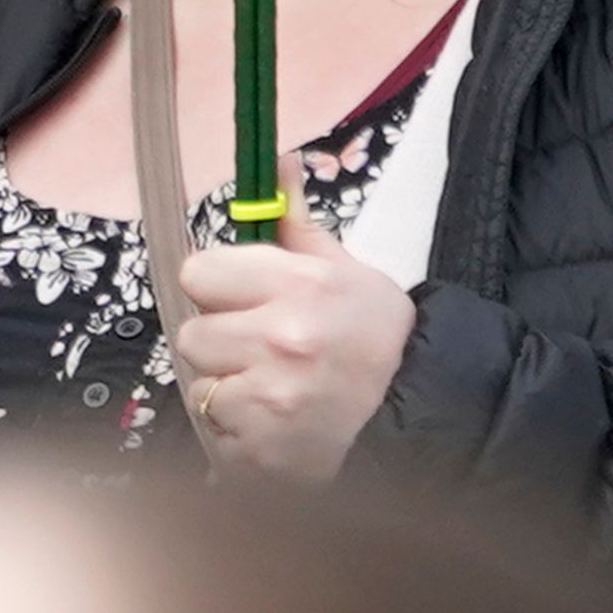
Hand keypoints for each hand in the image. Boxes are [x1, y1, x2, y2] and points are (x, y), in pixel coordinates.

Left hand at [168, 188, 414, 481]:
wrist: (420, 424)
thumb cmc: (380, 344)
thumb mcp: (347, 273)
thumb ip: (296, 223)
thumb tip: (274, 161)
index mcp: (300, 286)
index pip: (199, 273)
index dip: (217, 287)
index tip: (242, 299)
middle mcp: (280, 340)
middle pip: (193, 334)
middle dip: (221, 341)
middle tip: (262, 350)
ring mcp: (269, 400)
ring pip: (200, 385)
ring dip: (227, 388)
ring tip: (272, 389)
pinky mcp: (261, 452)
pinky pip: (214, 432)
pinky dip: (237, 433)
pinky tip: (275, 424)